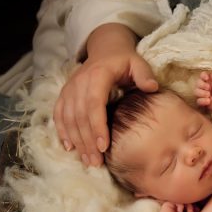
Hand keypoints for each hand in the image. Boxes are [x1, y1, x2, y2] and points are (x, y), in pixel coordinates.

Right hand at [53, 23, 157, 166]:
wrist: (105, 49)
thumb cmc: (125, 60)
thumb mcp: (138, 63)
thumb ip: (145, 75)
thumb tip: (151, 87)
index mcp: (98, 75)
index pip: (94, 104)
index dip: (97, 126)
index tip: (104, 146)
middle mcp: (79, 82)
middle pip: (80, 116)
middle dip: (87, 141)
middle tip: (96, 162)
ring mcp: (69, 89)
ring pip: (68, 118)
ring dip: (76, 141)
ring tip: (87, 160)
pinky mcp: (65, 95)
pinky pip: (59, 114)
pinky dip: (62, 131)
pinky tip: (69, 148)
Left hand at [195, 71, 211, 110]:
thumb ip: (211, 106)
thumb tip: (207, 99)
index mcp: (204, 100)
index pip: (199, 100)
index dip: (202, 101)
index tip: (208, 100)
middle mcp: (203, 92)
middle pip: (196, 91)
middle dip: (201, 93)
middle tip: (208, 94)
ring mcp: (206, 84)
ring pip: (198, 83)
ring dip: (201, 85)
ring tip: (208, 87)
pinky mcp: (209, 77)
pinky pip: (202, 75)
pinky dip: (203, 76)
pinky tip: (207, 79)